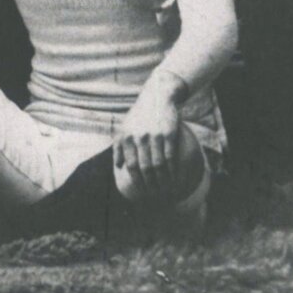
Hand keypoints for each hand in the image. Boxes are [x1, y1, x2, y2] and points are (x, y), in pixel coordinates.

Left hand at [112, 81, 184, 199]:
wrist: (157, 98)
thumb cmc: (138, 116)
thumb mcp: (124, 128)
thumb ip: (119, 146)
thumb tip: (118, 167)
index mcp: (126, 137)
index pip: (131, 166)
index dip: (137, 181)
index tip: (142, 191)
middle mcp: (139, 137)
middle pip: (144, 168)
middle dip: (150, 184)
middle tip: (155, 194)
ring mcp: (154, 135)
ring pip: (158, 164)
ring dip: (162, 180)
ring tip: (166, 189)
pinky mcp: (169, 133)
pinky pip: (170, 156)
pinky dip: (172, 170)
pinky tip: (174, 177)